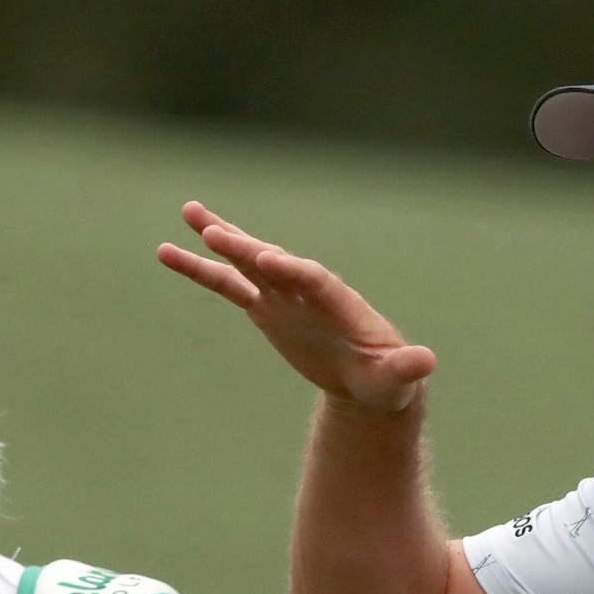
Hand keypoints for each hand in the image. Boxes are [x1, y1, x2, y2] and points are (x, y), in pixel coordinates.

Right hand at [156, 201, 437, 411]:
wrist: (371, 380)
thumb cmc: (388, 379)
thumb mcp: (398, 378)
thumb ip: (407, 368)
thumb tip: (425, 362)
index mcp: (341, 303)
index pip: (314, 281)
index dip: (292, 271)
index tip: (268, 261)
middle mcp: (310, 291)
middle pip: (277, 263)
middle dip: (249, 248)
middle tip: (216, 231)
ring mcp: (285, 295)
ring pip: (249, 263)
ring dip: (221, 239)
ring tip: (188, 212)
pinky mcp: (267, 307)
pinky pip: (229, 284)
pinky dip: (201, 269)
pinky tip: (168, 251)